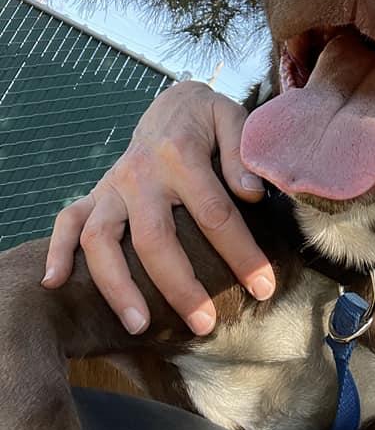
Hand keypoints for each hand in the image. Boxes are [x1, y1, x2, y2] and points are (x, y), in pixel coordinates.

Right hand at [41, 80, 274, 335]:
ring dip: (116, 286)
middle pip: (154, 238)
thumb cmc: (209, 119)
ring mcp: (113, 186)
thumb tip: (251, 194)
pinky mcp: (95, 193)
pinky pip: (67, 221)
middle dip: (180, 287)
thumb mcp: (233, 120)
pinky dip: (56, 251)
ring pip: (101, 239)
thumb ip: (242, 153)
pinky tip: (56, 283)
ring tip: (139, 326)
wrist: (173, 103)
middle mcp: (141, 173)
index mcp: (181, 155)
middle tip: (206, 325)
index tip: (263, 287)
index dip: (241, 254)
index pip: (214, 213)